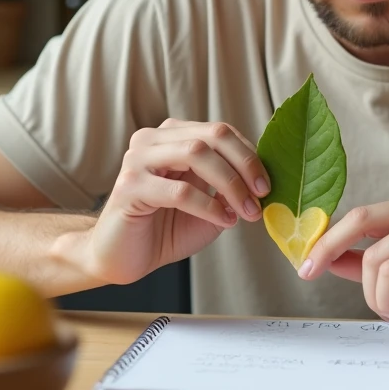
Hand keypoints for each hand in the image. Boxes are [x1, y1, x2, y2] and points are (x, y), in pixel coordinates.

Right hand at [80, 119, 269, 285]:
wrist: (120, 258)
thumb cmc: (164, 229)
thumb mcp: (209, 206)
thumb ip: (230, 189)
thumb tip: (263, 181)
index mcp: (173, 137)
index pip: (220, 131)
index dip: (250, 154)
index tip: (268, 183)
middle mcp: (153, 139)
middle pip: (212, 135)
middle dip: (245, 164)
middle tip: (262, 193)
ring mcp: (138, 159)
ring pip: (196, 153)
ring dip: (230, 184)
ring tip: (246, 210)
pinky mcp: (129, 186)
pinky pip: (179, 190)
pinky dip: (208, 205)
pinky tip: (223, 220)